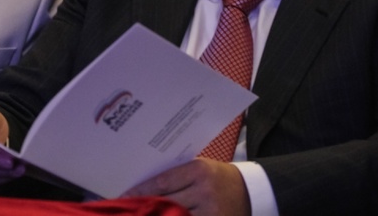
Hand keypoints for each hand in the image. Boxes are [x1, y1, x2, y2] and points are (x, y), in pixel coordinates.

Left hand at [122, 159, 249, 215]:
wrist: (251, 191)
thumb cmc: (217, 176)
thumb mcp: (200, 167)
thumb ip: (177, 176)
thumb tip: (146, 185)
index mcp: (198, 170)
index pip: (163, 182)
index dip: (142, 190)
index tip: (126, 195)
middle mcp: (204, 191)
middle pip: (168, 202)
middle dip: (147, 207)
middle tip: (128, 209)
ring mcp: (211, 211)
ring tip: (143, 215)